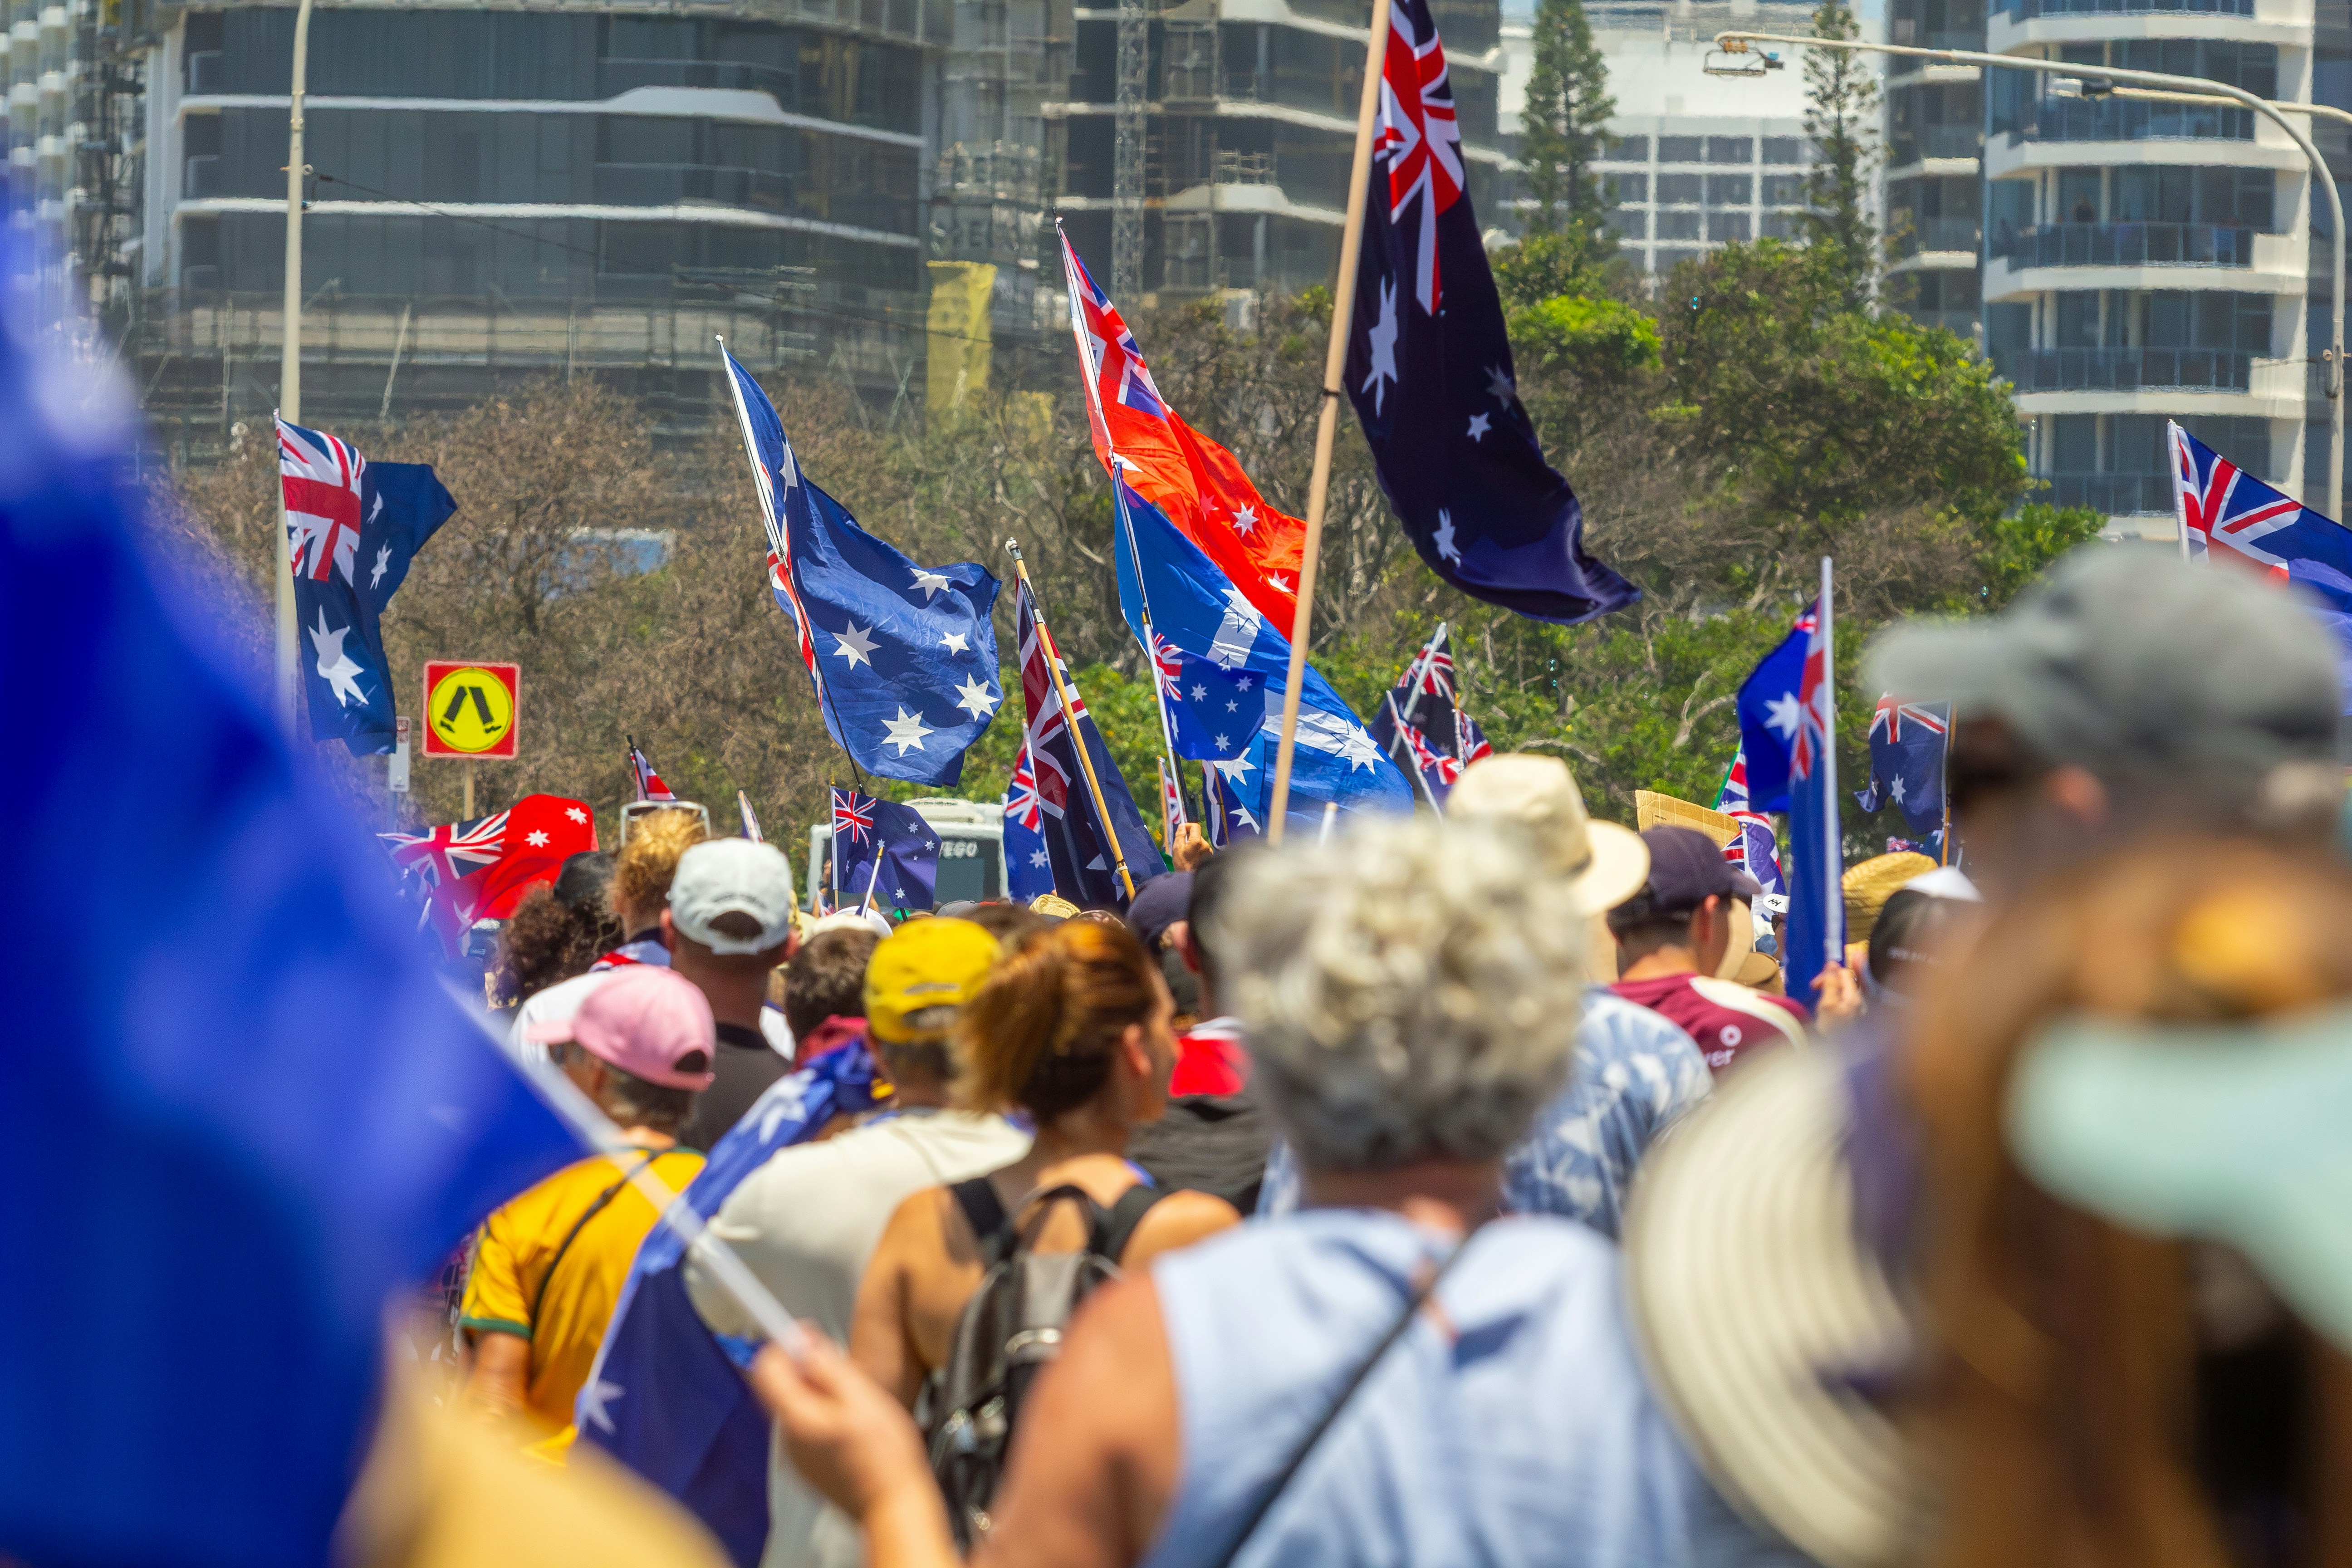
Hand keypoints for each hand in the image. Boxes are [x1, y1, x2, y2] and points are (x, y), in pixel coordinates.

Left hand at [747, 1331, 939, 1524]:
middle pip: (781, 1386)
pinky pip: (808, 1428)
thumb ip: (828, 1367)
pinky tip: (854, 1425)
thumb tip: (803, 1343)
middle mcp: (789, 1438)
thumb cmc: (885, 1457)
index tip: (808, 1336)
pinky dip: (825, 1416)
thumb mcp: (862, 1397)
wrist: (894, 1505)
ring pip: (796, 1406)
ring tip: (855, 1402)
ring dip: (819, 1393)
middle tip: (843, 1371)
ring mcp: (797, 1456)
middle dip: (806, 1370)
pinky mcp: (810, 1466)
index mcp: (796, 1418)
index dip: (784, 1344)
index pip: (765, 1368)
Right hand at [1172, 822, 1212, 871]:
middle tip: (1182, 845)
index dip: (1188, 826)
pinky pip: (1202, 848)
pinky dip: (1197, 849)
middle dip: (1189, 837)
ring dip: (1193, 844)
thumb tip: (1182, 826)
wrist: (1190, 878)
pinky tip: (1192, 857)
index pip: (1195, 826)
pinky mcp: (1210, 855)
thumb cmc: (1182, 864)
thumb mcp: (1177, 848)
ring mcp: (1208, 850)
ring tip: (1187, 852)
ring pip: (1199, 841)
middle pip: (1197, 834)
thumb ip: (1180, 835)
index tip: (1182, 831)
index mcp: (1197, 841)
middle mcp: (1205, 844)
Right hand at [1811, 961, 1863, 1027]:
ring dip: (1831, 990)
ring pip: (1845, 989)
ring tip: (1820, 1001)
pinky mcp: (1856, 1014)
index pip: (1845, 973)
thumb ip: (1830, 983)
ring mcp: (1860, 1008)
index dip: (1830, 973)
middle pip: (1847, 980)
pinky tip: (1827, 1007)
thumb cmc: (1831, 1031)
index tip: (1816, 983)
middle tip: (1815, 988)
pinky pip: (1846, 998)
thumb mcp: (1826, 1004)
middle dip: (1830, 981)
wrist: (1835, 1054)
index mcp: (1855, 998)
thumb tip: (1832, 964)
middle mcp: (1862, 1001)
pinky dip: (1835, 997)